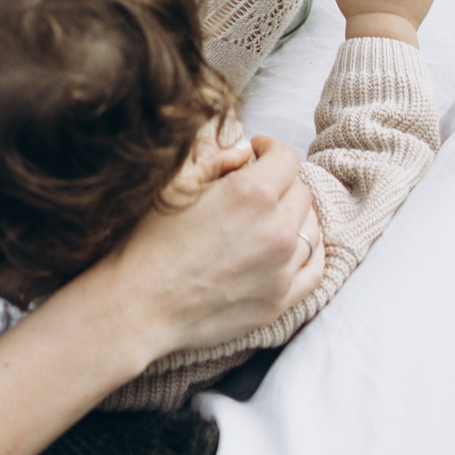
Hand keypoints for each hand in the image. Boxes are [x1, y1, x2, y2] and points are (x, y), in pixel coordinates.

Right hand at [96, 133, 324, 356]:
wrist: (139, 305)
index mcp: (252, 194)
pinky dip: (309, 252)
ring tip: (269, 217)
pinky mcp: (280, 301)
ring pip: (310, 228)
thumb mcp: (174, 184)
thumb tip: (246, 151)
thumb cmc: (148, 242)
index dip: (269, 149)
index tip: (256, 153)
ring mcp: (283, 269)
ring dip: (294, 216)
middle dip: (282, 183)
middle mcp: (277, 230)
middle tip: (257, 186)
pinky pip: (315, 269)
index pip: (286, 158)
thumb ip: (217, 158)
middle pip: (302, 192)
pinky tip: (292, 246)